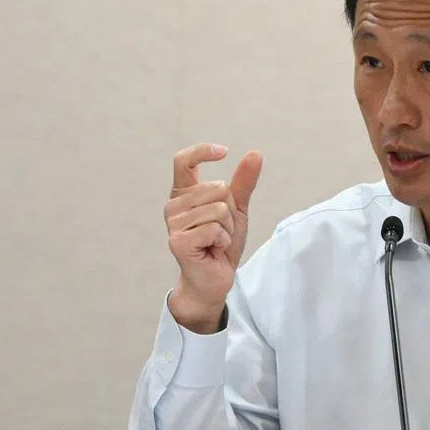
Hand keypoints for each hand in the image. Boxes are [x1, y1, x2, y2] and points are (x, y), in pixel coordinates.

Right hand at [165, 143, 262, 332]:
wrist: (216, 277)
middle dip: (230, 212)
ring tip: (217, 241)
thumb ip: (243, 182)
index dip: (202, 151)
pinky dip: (223, 240)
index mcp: (184, 193)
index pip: (183, 160)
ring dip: (227, 228)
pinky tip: (214, 250)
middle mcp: (174, 206)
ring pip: (218, 209)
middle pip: (217, 188)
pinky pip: (215, 228)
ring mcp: (173, 224)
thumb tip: (256, 153)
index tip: (224, 152)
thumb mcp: (237, 209)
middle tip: (220, 230)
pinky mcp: (178, 241)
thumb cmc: (222, 242)